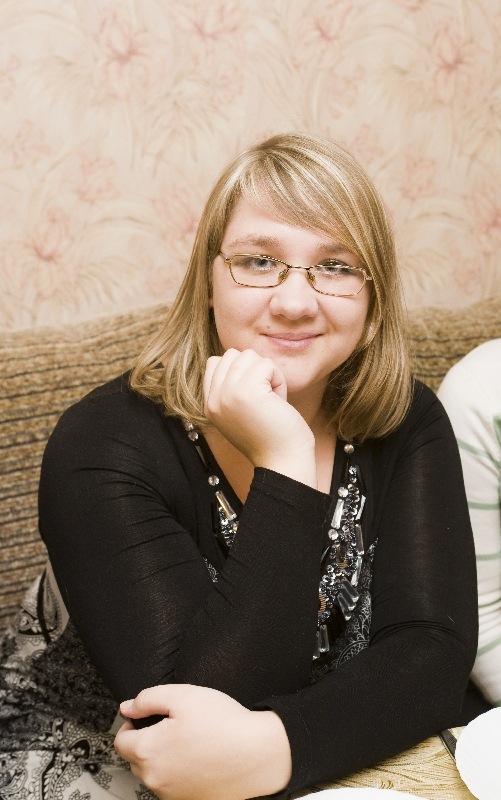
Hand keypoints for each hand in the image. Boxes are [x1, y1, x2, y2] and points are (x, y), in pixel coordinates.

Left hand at [114, 683, 291, 799]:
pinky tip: (200, 757)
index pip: (120, 741)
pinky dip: (180, 773)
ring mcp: (173, 795)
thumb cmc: (225, 725)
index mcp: (149, 751)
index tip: (142, 718)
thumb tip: (129, 706)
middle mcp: (156, 779)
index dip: (130, 724)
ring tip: (189, 740)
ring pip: (155, 774)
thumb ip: (149, 698)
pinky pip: (174, 786)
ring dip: (163, 758)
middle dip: (147, 741)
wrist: (258, 754)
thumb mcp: (183, 695)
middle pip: (136, 759)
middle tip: (171, 725)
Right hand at [204, 349, 316, 486]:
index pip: (215, 362)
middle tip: (264, 398)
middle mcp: (213, 399)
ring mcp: (227, 394)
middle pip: (232, 355)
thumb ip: (231, 387)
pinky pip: (266, 364)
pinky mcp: (247, 391)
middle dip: (254, 370)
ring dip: (268, 374)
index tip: (253, 397)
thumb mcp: (240, 411)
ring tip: (271, 400)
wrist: (283, 462)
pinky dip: (278, 379)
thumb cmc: (271, 437)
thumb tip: (238, 356)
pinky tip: (278, 401)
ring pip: (249, 356)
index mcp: (209, 404)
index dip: (240, 370)